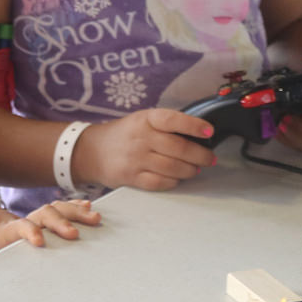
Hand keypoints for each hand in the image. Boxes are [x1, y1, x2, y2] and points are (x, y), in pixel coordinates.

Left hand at [0, 197, 102, 265]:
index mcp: (2, 230)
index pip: (17, 226)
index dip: (29, 231)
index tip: (39, 240)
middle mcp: (20, 220)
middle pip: (43, 215)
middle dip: (60, 222)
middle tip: (75, 234)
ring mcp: (31, 218)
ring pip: (55, 210)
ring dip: (74, 213)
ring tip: (94, 218)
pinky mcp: (38, 219)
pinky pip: (59, 210)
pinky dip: (75, 209)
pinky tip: (90, 210)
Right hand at [73, 109, 216, 190]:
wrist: (92, 151)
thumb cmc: (124, 135)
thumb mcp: (142, 120)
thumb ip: (166, 125)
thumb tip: (198, 134)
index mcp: (146, 119)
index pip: (173, 120)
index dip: (194, 126)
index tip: (209, 131)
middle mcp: (141, 138)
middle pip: (178, 148)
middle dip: (200, 155)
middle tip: (209, 158)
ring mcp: (135, 159)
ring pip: (172, 167)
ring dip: (190, 170)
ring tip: (195, 169)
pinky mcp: (131, 177)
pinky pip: (159, 182)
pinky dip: (173, 182)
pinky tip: (177, 178)